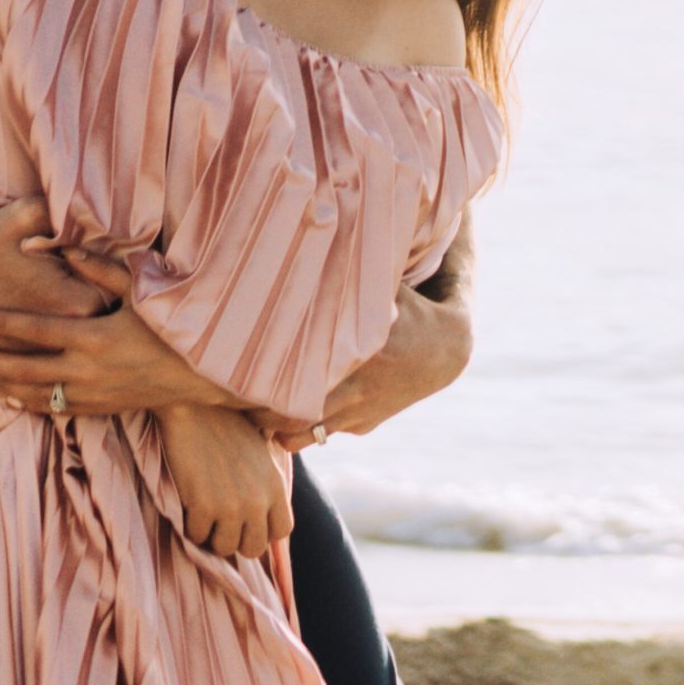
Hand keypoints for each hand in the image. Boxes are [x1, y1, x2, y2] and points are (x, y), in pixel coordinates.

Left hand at [0, 243, 239, 415]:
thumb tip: (60, 247)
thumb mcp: (139, 291)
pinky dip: (26, 403)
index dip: (1, 321)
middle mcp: (86, 370)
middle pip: (22, 367)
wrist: (199, 375)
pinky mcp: (96, 409)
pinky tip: (10, 396)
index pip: (34, 329)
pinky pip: (51, 410)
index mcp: (94, 337)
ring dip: (2, 383)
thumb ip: (98, 268)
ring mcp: (90, 394)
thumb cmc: (170, 326)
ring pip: (31, 394)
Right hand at [160, 403, 294, 559]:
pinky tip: (189, 506)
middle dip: (236, 540)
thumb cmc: (228, 427)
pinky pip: (196, 536)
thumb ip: (267, 484)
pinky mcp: (202, 504)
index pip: (282, 531)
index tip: (247, 523)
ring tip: (205, 514)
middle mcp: (259, 499)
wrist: (197, 407)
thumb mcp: (262, 454)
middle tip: (221, 523)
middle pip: (253, 548)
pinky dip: (190, 527)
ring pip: (224, 547)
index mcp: (276, 485)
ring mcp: (231, 504)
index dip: (263, 532)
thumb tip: (265, 514)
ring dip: (211, 536)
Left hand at [257, 283, 469, 451]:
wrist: (447, 351)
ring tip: (258, 409)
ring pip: (301, 438)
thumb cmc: (409, 309)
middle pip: (285, 422)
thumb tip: (305, 245)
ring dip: (277, 428)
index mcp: (352, 359)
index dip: (254, 391)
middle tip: (236, 396)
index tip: (236, 377)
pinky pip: (324, 434)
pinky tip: (294, 406)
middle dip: (257, 416)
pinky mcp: (364, 426)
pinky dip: (304, 428)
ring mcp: (357, 416)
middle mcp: (352, 393)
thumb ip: (346, 275)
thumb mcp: (383, 288)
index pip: (288, 389)